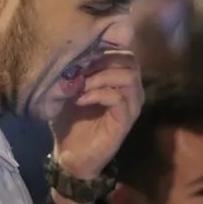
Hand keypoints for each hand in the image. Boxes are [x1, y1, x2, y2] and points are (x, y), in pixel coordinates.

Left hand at [49, 50, 143, 181]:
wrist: (71, 154)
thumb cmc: (70, 119)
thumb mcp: (70, 89)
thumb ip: (76, 69)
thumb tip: (72, 49)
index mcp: (120, 79)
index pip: (123, 51)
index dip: (102, 48)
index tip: (78, 56)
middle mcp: (132, 89)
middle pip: (129, 60)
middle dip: (102, 60)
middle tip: (80, 70)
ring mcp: (132, 105)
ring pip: (128, 76)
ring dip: (100, 77)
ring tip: (81, 85)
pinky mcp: (126, 121)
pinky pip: (119, 98)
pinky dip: (97, 94)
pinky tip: (81, 99)